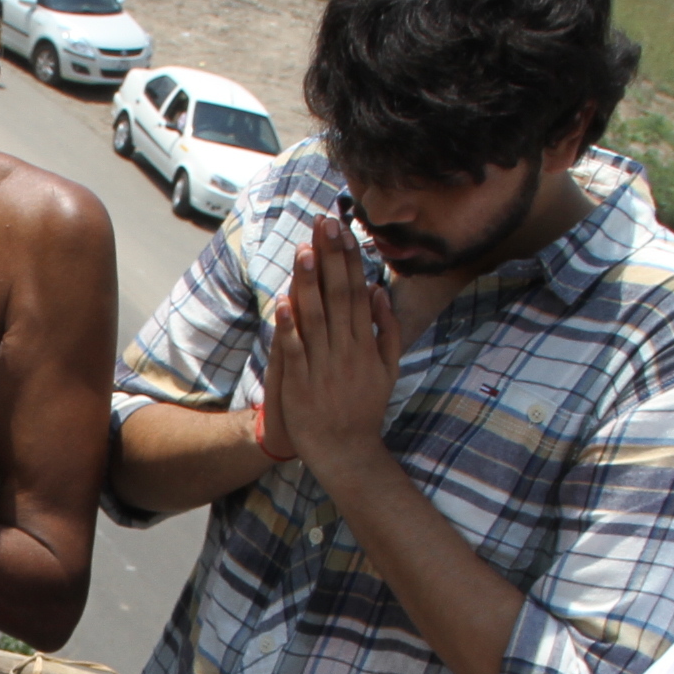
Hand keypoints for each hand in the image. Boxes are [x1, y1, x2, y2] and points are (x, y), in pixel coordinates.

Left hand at [258, 214, 401, 475]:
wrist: (346, 449)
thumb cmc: (364, 407)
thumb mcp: (389, 368)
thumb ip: (386, 329)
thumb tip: (379, 292)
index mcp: (365, 342)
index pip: (355, 290)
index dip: (347, 258)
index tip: (341, 229)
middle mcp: (346, 349)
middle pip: (337, 295)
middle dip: (329, 258)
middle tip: (323, 224)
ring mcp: (323, 365)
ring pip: (315, 317)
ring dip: (309, 284)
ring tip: (303, 251)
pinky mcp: (301, 382)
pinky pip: (295, 350)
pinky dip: (290, 327)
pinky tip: (285, 302)